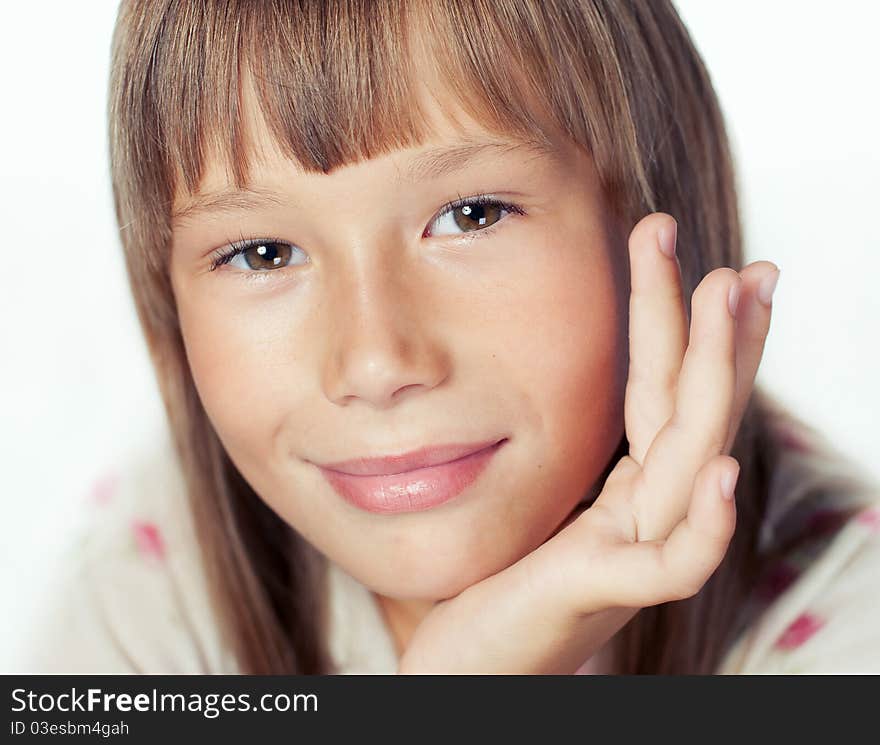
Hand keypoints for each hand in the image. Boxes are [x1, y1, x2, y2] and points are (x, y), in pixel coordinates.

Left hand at [397, 212, 778, 673]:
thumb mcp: (537, 500)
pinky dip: (702, 522)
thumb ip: (565, 457)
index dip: (680, 322)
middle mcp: (642, 513)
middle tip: (735, 253)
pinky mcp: (602, 594)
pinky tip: (718, 471)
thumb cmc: (496, 586)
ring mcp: (629, 552)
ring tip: (731, 293)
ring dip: (718, 377)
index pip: (661, 391)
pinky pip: (671, 565)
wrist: (473, 672)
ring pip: (690, 460)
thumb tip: (537, 387)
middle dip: (713, 325)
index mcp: (624, 487)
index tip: (685, 247)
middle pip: (688, 407)